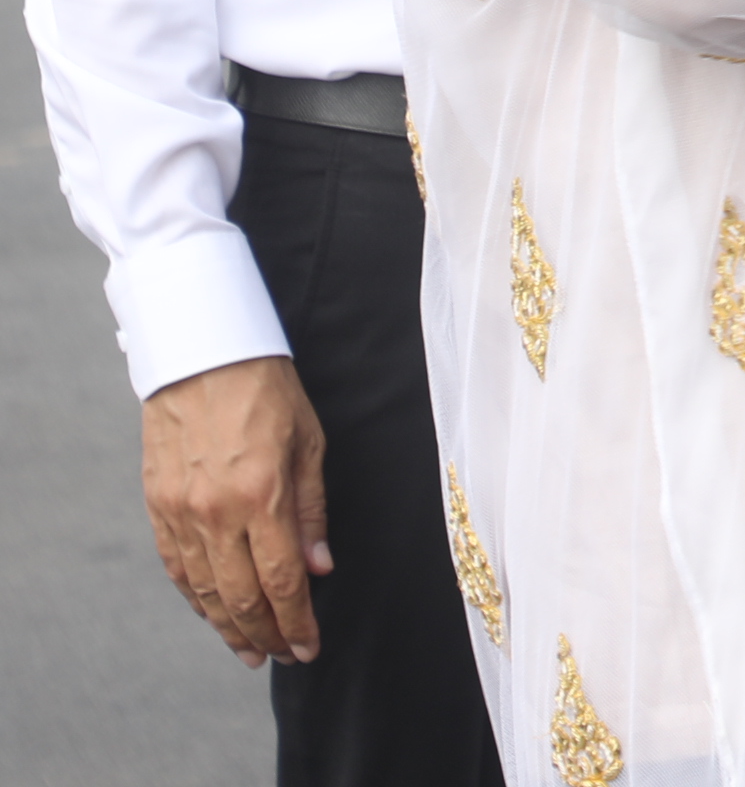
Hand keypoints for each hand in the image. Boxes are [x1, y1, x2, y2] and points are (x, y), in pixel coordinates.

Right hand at [140, 355, 327, 665]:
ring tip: (251, 649)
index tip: (309, 646)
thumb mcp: (310, 444)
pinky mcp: (157, 506)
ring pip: (204, 590)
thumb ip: (312, 511)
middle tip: (285, 656)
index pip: (282, 580)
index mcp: (262, 495)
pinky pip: (177, 567)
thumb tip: (319, 569)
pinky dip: (196, 597)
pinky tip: (213, 613)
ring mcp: (180, 512)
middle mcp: (216, 512)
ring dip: (229, 626)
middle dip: (267, 634)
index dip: (297, 621)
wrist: (203, 356)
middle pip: (240, 596)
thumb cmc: (268, 392)